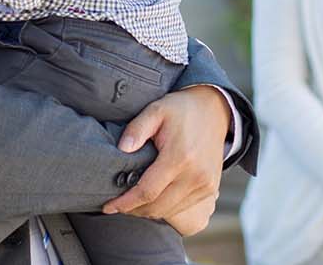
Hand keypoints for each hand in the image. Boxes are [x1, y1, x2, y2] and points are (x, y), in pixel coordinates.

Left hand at [101, 84, 230, 234]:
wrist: (214, 111)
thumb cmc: (181, 110)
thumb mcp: (155, 110)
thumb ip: (136, 129)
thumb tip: (122, 149)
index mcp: (180, 158)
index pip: (147, 191)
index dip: (125, 202)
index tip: (108, 206)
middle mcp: (196, 176)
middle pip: (157, 207)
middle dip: (133, 210)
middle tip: (117, 204)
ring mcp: (205, 185)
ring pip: (169, 211)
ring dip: (148, 210)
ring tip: (132, 201)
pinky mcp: (210, 189)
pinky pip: (182, 208)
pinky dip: (164, 208)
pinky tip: (152, 198)